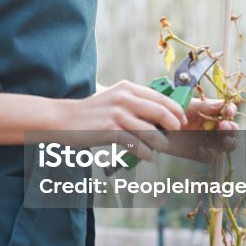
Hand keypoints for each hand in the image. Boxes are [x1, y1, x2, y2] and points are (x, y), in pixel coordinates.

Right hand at [53, 80, 186, 160]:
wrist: (64, 118)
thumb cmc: (92, 113)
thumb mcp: (114, 99)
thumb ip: (134, 104)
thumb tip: (159, 116)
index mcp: (128, 88)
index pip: (161, 97)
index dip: (176, 110)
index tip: (182, 120)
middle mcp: (124, 98)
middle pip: (161, 112)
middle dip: (173, 126)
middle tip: (175, 135)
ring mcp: (117, 114)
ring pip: (150, 131)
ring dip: (160, 143)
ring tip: (161, 148)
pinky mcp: (110, 129)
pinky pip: (135, 144)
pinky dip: (145, 153)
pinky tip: (147, 156)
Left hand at [167, 98, 238, 160]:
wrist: (154, 125)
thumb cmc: (171, 111)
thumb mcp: (188, 105)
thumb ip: (204, 106)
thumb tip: (222, 104)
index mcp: (210, 113)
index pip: (227, 112)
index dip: (231, 111)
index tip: (229, 112)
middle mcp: (211, 127)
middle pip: (230, 130)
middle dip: (232, 128)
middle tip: (225, 126)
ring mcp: (205, 140)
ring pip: (224, 145)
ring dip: (229, 142)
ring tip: (225, 139)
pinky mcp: (196, 152)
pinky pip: (208, 156)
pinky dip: (208, 154)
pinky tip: (202, 149)